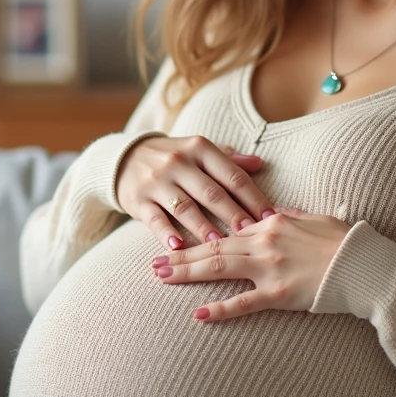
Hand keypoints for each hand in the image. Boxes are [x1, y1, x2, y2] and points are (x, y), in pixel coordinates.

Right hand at [115, 136, 275, 251]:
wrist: (124, 158)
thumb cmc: (174, 158)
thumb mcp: (199, 152)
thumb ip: (229, 160)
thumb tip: (260, 164)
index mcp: (200, 148)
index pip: (232, 175)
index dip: (253, 197)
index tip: (271, 218)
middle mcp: (178, 162)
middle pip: (211, 192)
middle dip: (233, 214)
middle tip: (252, 234)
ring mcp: (157, 181)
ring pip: (184, 207)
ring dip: (203, 227)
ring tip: (219, 244)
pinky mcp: (138, 200)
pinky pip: (154, 219)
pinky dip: (166, 233)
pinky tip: (178, 247)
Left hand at [149, 206, 352, 321]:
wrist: (364, 265)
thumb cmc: (343, 241)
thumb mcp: (313, 218)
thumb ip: (288, 214)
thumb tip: (270, 210)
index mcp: (271, 222)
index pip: (226, 228)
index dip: (199, 233)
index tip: (178, 238)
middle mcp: (264, 242)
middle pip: (213, 248)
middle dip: (182, 254)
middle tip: (153, 263)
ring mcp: (270, 268)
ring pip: (220, 269)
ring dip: (188, 273)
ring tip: (163, 278)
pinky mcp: (280, 294)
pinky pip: (244, 303)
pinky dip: (220, 309)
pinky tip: (199, 314)